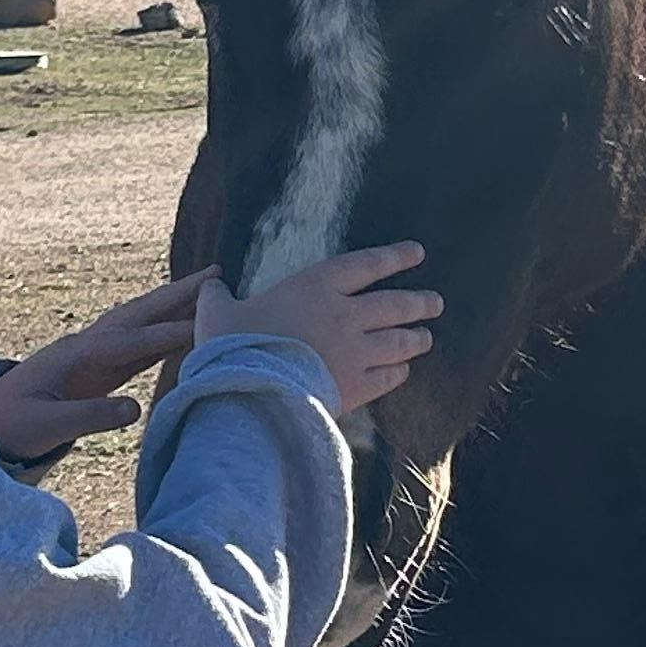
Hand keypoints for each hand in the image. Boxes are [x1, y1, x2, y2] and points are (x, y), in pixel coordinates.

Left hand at [0, 274, 210, 462]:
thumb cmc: (14, 423)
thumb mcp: (46, 425)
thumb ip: (88, 416)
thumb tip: (134, 409)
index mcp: (75, 355)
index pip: (128, 342)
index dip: (164, 336)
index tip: (201, 328)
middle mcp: (89, 344)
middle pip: (140, 313)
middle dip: (178, 294)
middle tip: (217, 274)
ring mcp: (95, 353)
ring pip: (143, 322)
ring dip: (177, 305)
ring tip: (212, 289)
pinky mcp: (100, 367)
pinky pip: (141, 344)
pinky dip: (167, 331)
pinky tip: (190, 327)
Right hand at [195, 242, 440, 418]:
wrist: (251, 393)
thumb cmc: (232, 347)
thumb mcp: (217, 314)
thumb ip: (218, 299)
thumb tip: (210, 288)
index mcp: (315, 287)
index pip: (366, 265)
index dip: (395, 257)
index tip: (417, 253)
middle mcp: (345, 316)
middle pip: (395, 305)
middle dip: (419, 302)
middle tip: (435, 302)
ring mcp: (356, 353)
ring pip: (400, 341)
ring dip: (416, 338)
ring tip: (426, 337)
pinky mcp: (357, 386)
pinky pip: (389, 376)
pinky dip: (399, 371)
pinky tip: (402, 371)